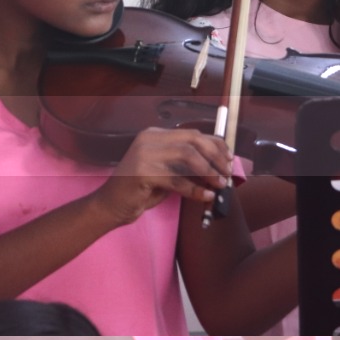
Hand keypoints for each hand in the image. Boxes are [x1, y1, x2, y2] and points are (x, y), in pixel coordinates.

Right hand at [89, 127, 232, 226]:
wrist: (110, 205)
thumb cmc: (140, 190)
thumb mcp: (166, 172)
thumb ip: (186, 166)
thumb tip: (218, 168)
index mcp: (155, 134)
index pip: (193, 134)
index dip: (215, 145)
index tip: (229, 158)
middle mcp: (150, 139)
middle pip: (193, 141)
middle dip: (215, 156)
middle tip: (227, 173)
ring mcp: (145, 154)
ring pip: (188, 157)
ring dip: (208, 172)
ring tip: (220, 185)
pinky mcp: (143, 172)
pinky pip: (177, 180)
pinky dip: (195, 189)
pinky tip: (205, 196)